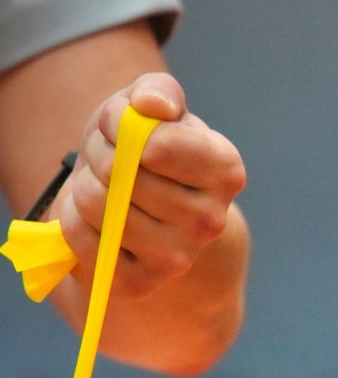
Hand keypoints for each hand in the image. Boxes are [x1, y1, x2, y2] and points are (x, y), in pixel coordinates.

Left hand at [57, 73, 245, 302]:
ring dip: (84, 185)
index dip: (122, 127)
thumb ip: (157, 93)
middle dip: (99, 154)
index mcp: (226, 172)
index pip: (153, 146)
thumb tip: (150, 108)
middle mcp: (210, 220)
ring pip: (94, 202)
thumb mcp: (154, 111)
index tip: (125, 130)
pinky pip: (78, 235)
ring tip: (104, 188)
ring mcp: (177, 258)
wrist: (148, 217)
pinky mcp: (139, 284)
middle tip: (110, 160)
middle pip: (118, 172)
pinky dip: (72, 219)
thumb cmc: (149, 153)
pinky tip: (96, 220)